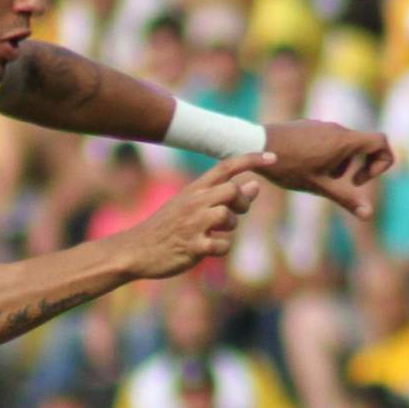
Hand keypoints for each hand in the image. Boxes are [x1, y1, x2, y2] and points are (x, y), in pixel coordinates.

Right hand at [121, 152, 274, 280]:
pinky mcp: (192, 247)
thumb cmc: (168, 227)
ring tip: (216, 233)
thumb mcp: (192, 205)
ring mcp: (192, 224)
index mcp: (194, 189)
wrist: (136, 250)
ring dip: (230, 227)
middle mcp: (193, 202)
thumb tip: (256, 185)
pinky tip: (209, 249)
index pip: (226, 167)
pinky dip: (222, 249)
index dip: (251, 159)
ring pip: (227, 216)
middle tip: (235, 212)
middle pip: (231, 190)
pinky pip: (221, 246)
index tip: (272, 157)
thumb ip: (223, 195)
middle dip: (241, 201)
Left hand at [257, 120, 396, 220]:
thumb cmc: (288, 166)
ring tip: (320, 177)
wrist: (256, 144)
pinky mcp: (309, 127)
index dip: (381, 162)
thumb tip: (368, 215)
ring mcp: (322, 126)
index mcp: (344, 140)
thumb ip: (346, 198)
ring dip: (341, 163)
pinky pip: (329, 139)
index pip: (381, 141)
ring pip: (344, 144)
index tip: (359, 180)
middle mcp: (337, 129)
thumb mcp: (318, 186)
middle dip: (358, 167)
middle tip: (342, 183)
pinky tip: (306, 168)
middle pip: (363, 145)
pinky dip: (328, 155)